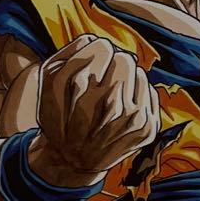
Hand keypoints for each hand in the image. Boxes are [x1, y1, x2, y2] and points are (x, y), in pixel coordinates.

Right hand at [29, 34, 160, 186]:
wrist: (73, 160)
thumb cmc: (60, 113)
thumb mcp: (49, 80)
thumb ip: (72, 51)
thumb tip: (98, 40)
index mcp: (78, 86)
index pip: (103, 46)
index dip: (95, 54)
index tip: (89, 68)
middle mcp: (107, 101)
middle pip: (124, 58)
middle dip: (113, 66)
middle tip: (101, 83)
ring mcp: (131, 117)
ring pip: (139, 73)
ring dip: (126, 80)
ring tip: (110, 98)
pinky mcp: (147, 129)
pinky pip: (150, 92)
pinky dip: (137, 96)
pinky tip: (122, 111)